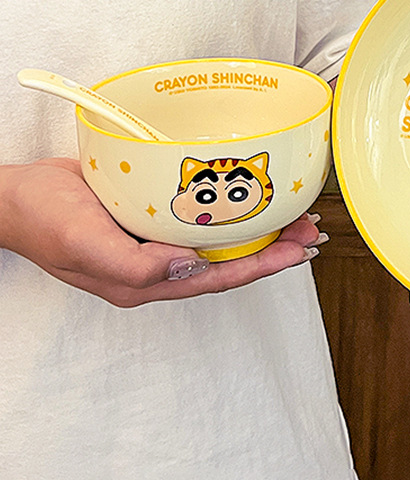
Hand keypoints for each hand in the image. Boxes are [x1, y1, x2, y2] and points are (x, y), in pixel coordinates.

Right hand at [0, 158, 322, 306]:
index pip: (218, 279)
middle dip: (272, 250)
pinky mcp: (148, 218)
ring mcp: (153, 243)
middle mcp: (157, 267)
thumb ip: (136, 265)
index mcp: (146, 283)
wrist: (12, 196)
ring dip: (256, 230)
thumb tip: (189, 268)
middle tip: (310, 229)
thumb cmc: (43, 219)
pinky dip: (226, 210)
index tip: (300, 252)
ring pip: (218, 242)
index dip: (263, 267)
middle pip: (227, 263)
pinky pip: (197, 219)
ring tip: (294, 216)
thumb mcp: (85, 243)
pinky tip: (244, 197)